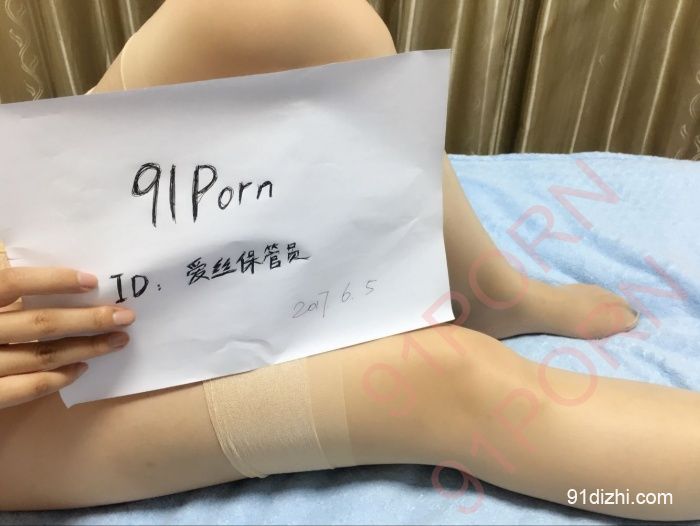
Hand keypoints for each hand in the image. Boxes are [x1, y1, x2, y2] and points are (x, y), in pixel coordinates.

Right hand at [0, 250, 134, 408]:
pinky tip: (81, 369)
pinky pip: (25, 389)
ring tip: (116, 340)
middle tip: (126, 315)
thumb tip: (17, 249)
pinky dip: (57, 379)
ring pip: (41, 357)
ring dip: (85, 349)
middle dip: (88, 320)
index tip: (92, 280)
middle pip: (39, 324)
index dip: (53, 280)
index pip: (13, 283)